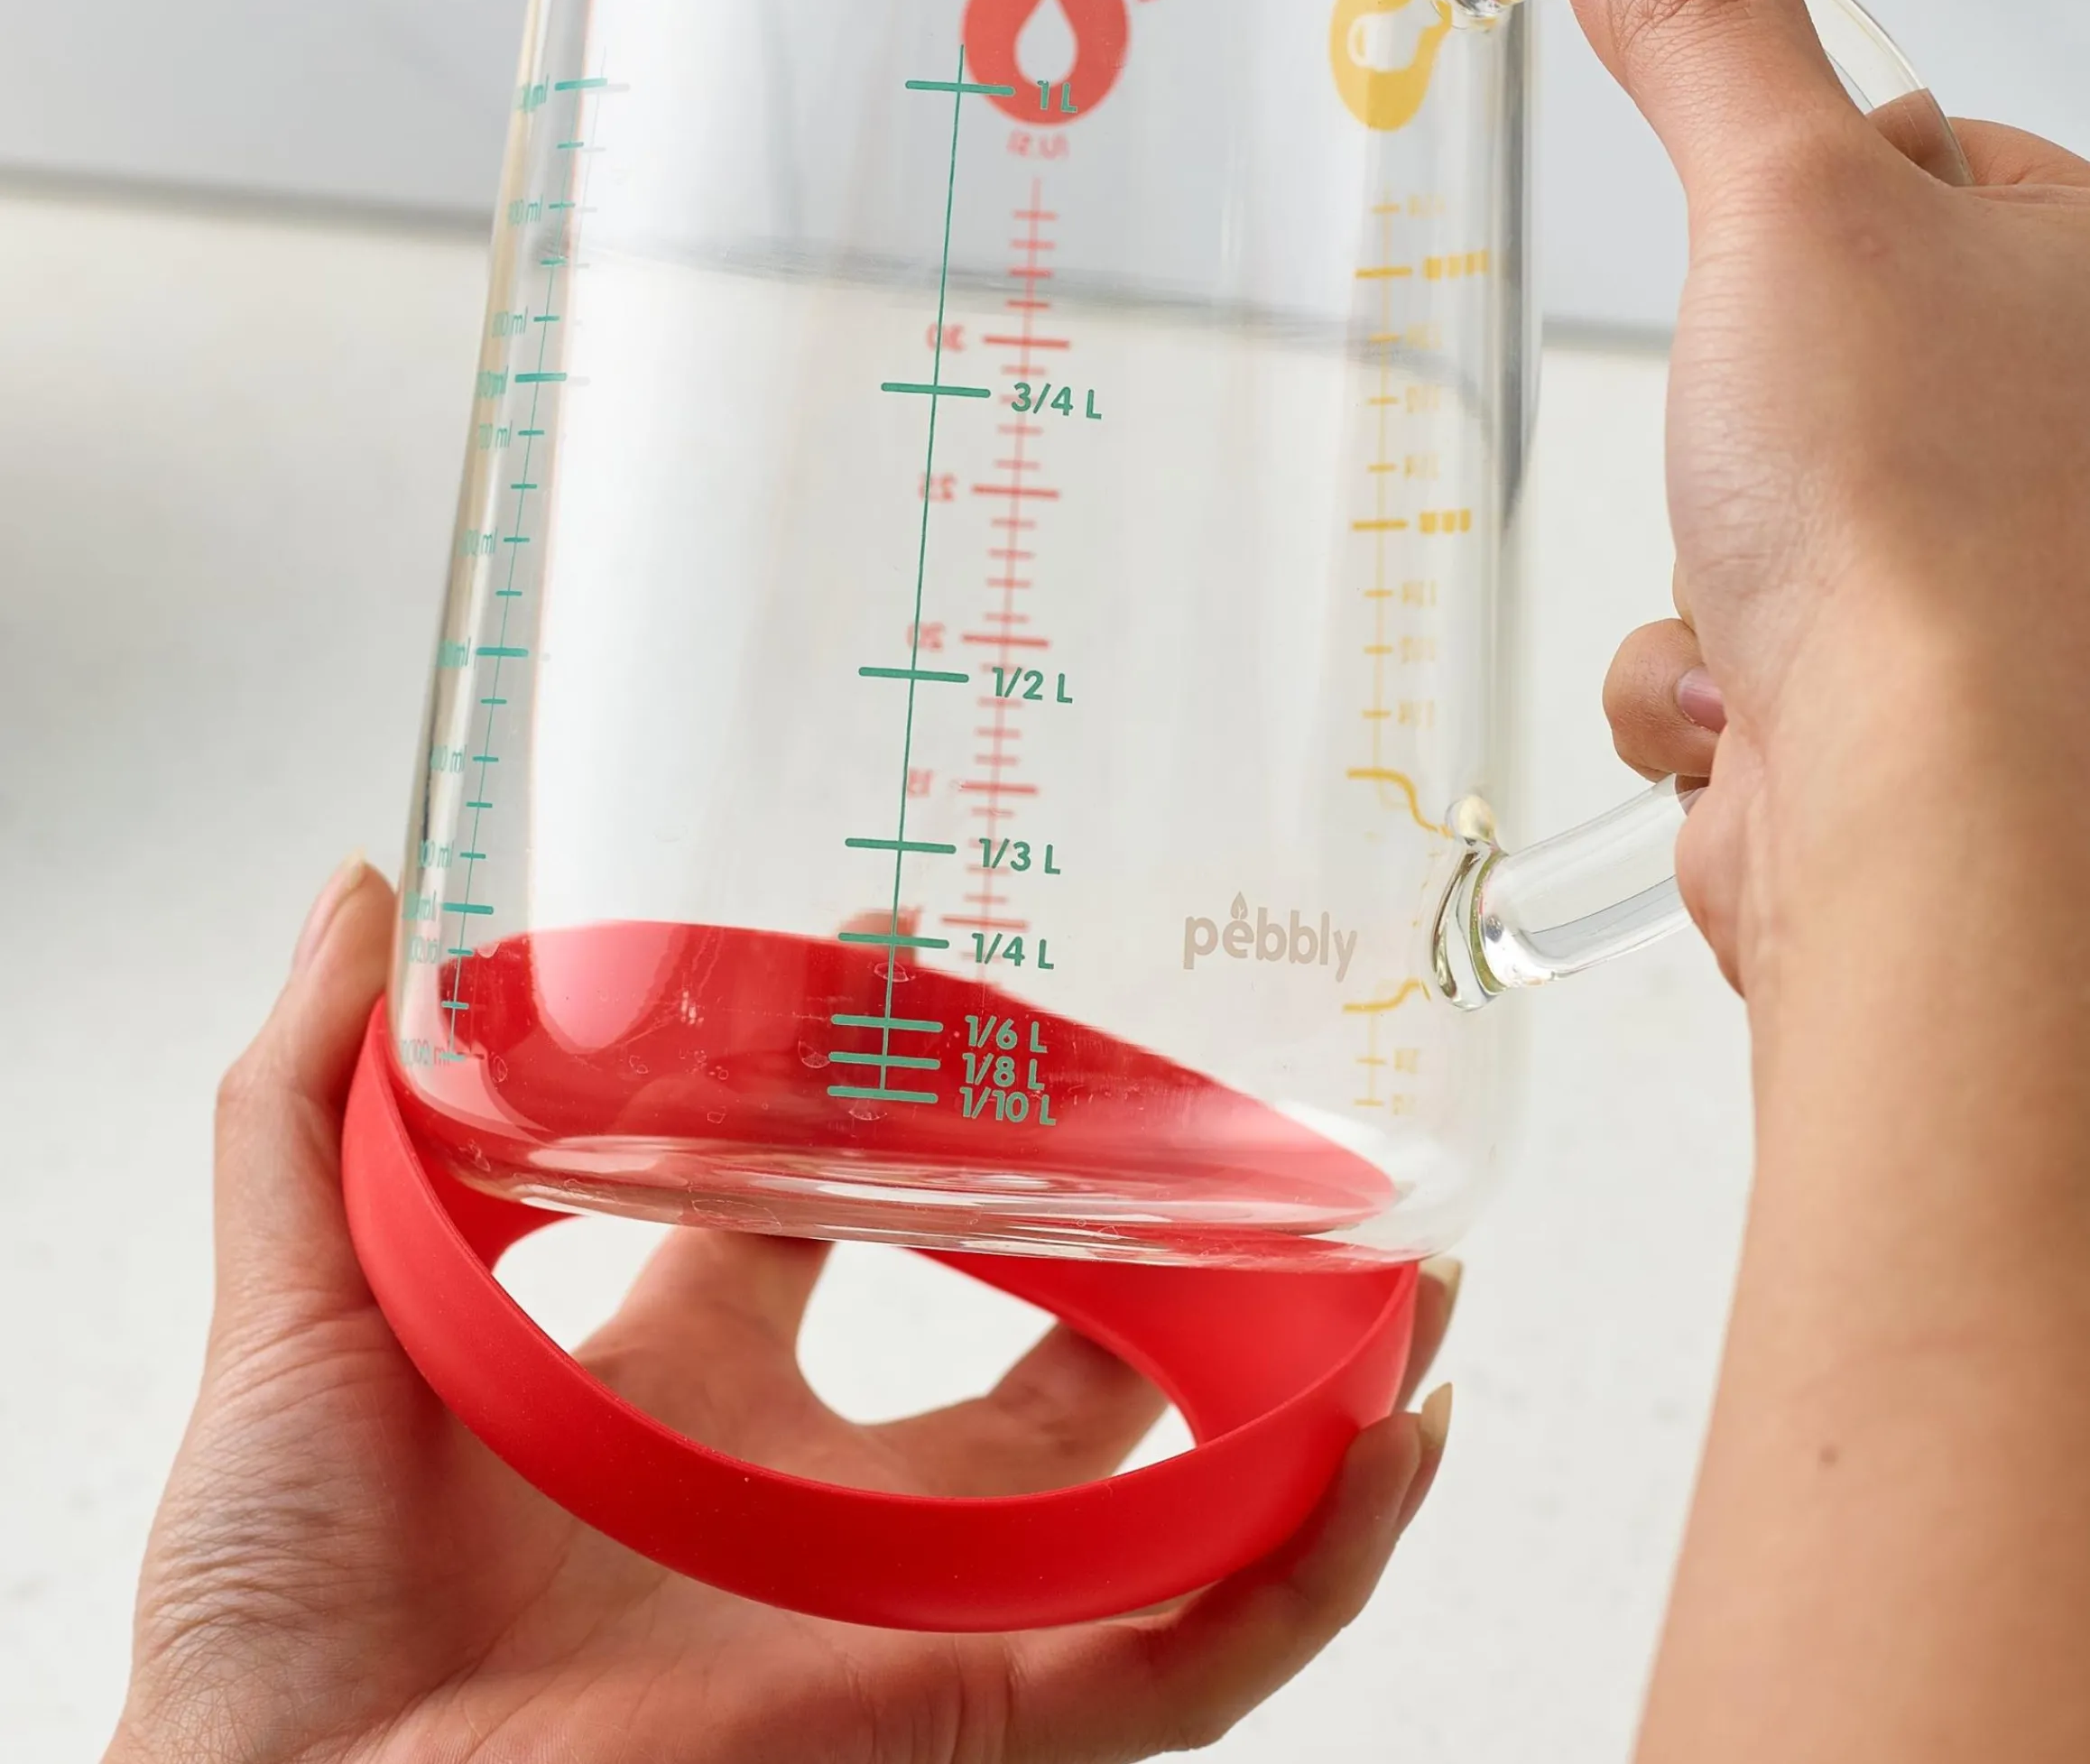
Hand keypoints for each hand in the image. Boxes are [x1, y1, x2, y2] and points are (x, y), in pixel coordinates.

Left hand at [109, 858, 1454, 1763]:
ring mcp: (909, 1609)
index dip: (887, 1097)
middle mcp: (813, 1497)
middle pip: (1033, 1371)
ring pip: (1161, 1509)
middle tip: (1214, 1128)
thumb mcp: (306, 1305)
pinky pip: (1193, 1651)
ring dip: (1294, 1390)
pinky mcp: (972, 1719)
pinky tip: (1388, 1433)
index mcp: (677, 1388)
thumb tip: (366, 890)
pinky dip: (1314, 1559)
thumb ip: (312, 1096)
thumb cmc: (274, 1617)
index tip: (929, 955)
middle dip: (1135, 1255)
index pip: (825, 1222)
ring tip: (1398, 1265)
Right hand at [1548, 0, 2089, 990]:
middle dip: (1732, 417)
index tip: (1774, 230)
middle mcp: (2048, 435)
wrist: (1934, 803)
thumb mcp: (1788, 199)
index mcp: (2083, 281)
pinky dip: (1690, 679)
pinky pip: (1714, 655)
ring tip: (1768, 595)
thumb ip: (1700, 31)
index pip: (1916, 162)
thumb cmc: (1923, 515)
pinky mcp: (1878, 710)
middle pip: (1800, 354)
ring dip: (1698, 565)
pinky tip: (1749, 700)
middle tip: (1772, 437)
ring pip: (1740, 521)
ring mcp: (1966, 584)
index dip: (1802, 194)